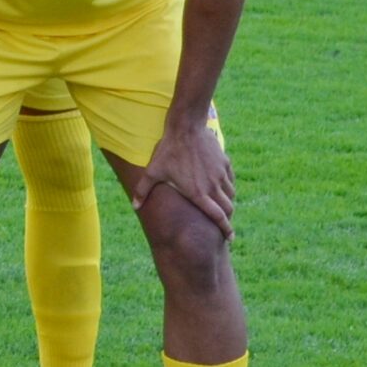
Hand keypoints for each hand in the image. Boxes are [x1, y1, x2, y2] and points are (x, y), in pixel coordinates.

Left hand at [133, 114, 235, 236]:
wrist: (186, 128)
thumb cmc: (168, 151)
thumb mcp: (152, 171)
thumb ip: (143, 191)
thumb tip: (134, 207)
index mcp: (198, 193)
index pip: (217, 216)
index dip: (225, 229)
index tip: (230, 238)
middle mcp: (213, 186)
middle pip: (228, 208)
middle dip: (227, 219)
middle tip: (223, 223)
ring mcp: (221, 174)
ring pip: (231, 195)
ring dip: (227, 202)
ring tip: (220, 205)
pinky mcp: (225, 163)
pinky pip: (230, 180)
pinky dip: (228, 187)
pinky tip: (220, 186)